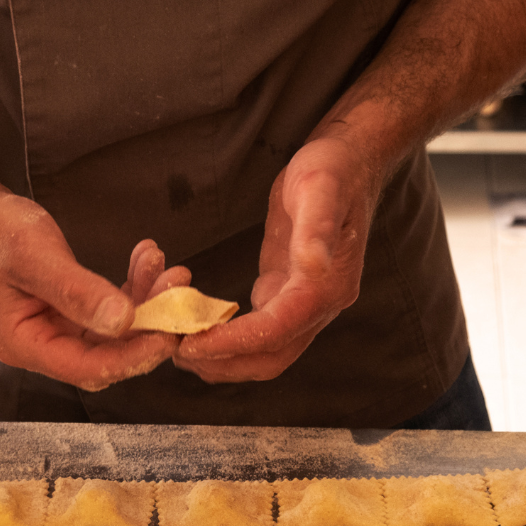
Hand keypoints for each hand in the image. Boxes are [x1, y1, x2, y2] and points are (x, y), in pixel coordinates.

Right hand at [0, 192, 186, 391]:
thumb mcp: (35, 256)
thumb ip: (78, 291)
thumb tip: (123, 321)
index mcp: (25, 344)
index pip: (89, 368)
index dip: (132, 356)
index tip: (168, 332)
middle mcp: (43, 347)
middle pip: (108, 356)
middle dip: (148, 326)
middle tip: (177, 291)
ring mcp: (58, 332)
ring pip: (116, 334)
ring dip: (147, 304)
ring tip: (169, 270)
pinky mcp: (71, 315)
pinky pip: (112, 313)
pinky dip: (134, 291)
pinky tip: (146, 262)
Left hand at [173, 136, 381, 382]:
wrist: (349, 163)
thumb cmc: (333, 170)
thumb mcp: (320, 188)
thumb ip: (317, 229)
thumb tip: (314, 265)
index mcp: (328, 286)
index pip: (276, 331)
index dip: (232, 342)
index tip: (191, 343)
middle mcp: (321, 306)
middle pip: (271, 357)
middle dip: (223, 362)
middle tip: (175, 351)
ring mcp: (306, 306)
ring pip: (265, 354)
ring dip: (223, 360)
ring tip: (179, 347)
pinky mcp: (288, 296)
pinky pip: (260, 335)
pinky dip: (229, 342)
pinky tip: (198, 330)